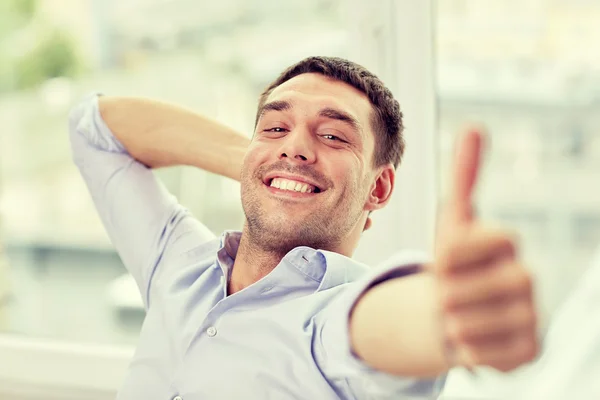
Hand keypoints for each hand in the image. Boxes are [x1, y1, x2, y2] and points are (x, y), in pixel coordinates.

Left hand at [433, 129, 537, 371]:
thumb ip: (464, 177)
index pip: (469, 246)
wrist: (455, 311)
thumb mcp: (451, 222)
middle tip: (447, 294)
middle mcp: (527, 278)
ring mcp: (532, 316)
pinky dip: (466, 349)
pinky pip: (485, 355)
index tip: (443, 260)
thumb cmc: (453, 265)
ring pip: (473, 325)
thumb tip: (476, 126)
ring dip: (452, 322)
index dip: (447, 256)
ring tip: (456, 316)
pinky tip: (470, 339)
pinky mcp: (529, 351)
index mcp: (507, 243)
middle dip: (446, 293)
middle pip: (470, 289)